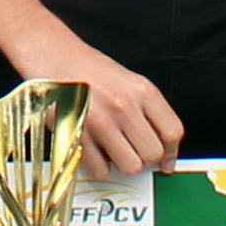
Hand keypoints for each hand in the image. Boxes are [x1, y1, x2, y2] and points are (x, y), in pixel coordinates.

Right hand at [19, 34, 188, 180]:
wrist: (52, 54)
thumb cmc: (89, 69)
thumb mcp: (128, 81)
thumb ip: (147, 111)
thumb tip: (162, 148)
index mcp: (142, 91)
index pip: (172, 132)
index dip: (170, 151)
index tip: (165, 160)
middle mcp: (125, 106)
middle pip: (153, 153)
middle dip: (144, 158)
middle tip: (132, 151)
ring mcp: (101, 122)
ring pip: (130, 167)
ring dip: (122, 164)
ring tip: (112, 151)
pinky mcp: (78, 134)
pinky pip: (100, 170)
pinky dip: (98, 167)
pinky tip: (94, 151)